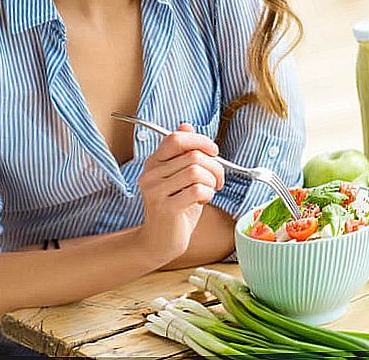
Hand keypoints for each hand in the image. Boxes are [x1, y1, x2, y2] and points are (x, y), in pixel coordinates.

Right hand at [137, 123, 224, 262]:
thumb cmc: (175, 207)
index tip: (214, 151)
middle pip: (192, 155)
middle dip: (214, 166)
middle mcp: (150, 174)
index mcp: (154, 163)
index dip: (200, 140)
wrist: (160, 241)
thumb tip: (186, 125)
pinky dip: (207, 194)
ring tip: (209, 191)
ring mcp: (155, 191)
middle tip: (218, 180)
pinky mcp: (165, 208)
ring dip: (212, 181)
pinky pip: (197, 190)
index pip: (177, 138)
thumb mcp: (181, 176)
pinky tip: (202, 200)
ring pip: (196, 171)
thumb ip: (183, 153)